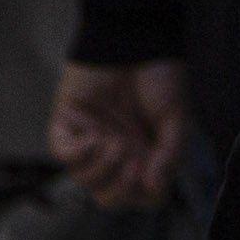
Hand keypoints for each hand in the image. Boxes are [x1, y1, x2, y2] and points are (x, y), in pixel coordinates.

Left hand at [50, 60, 187, 208]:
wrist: (136, 42)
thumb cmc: (159, 77)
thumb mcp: (176, 120)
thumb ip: (169, 156)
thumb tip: (156, 186)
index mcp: (145, 155)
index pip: (141, 196)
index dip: (144, 193)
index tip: (150, 171)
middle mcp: (117, 153)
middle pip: (107, 197)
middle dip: (119, 188)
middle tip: (131, 161)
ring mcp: (91, 140)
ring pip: (83, 180)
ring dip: (101, 168)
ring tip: (115, 143)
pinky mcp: (68, 125)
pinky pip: (63, 156)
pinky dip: (78, 154)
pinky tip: (94, 138)